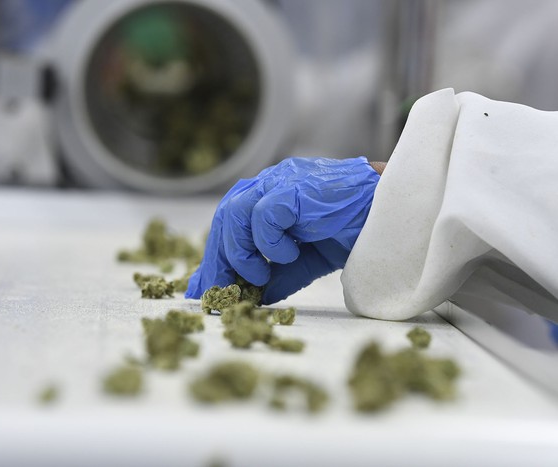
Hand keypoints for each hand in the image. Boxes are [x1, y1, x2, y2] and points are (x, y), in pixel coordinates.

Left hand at [186, 157, 379, 303]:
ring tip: (258, 275)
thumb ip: (275, 276)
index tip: (207, 286)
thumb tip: (251, 298)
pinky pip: (264, 214)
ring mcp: (282, 181)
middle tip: (223, 290)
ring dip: (240, 250)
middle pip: (226, 217)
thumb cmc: (353, 231)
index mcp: (269, 195)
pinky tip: (287, 256)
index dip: (216, 254)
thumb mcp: (305, 262)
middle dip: (219, 258)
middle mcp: (271, 183)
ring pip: (235, 211)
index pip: (229, 222)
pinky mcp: (296, 188)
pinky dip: (268, 242)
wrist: (393, 217)